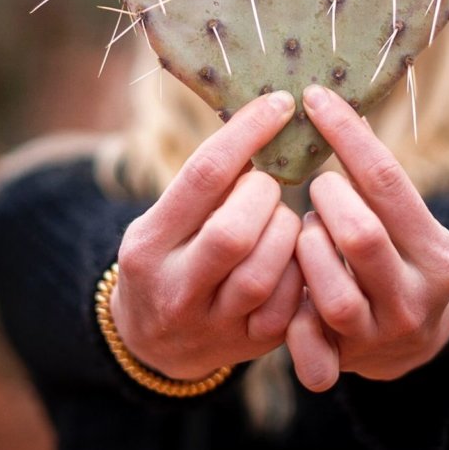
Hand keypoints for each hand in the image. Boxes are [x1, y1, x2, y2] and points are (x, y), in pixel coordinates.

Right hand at [110, 91, 302, 380]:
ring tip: (279, 220)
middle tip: (267, 185)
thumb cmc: (168, 258)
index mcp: (148, 245)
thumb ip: (206, 185)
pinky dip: (300, 269)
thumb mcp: (164, 220)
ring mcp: (213, 325)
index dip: (248, 134)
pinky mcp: (250, 345)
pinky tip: (293, 254)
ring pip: (265, 272)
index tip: (279, 104)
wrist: (153, 345)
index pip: (203, 177)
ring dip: (286, 232)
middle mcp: (175, 290)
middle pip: (234, 233)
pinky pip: (290, 304)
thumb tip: (265, 118)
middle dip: (264, 196)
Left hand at [286, 85, 448, 391]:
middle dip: (326, 201)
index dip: (345, 134)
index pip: (386, 180)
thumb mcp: (405, 221)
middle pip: (359, 235)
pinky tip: (289, 290)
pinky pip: (310, 346)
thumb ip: (375, 183)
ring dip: (307, 251)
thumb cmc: (397, 256)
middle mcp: (416, 297)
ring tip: (308, 235)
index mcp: (436, 252)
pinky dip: (292, 319)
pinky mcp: (346, 363)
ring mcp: (381, 335)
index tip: (313, 98)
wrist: (412, 342)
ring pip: (330, 290)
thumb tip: (332, 103)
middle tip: (317, 187)